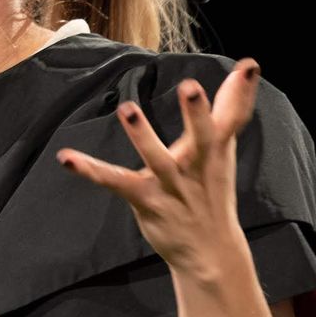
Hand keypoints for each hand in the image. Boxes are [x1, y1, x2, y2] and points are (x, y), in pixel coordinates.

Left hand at [55, 60, 260, 273]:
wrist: (209, 250)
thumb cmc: (212, 189)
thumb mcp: (224, 147)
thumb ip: (232, 105)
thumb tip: (249, 65)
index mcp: (216, 149)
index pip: (233, 118)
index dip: (242, 94)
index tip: (248, 67)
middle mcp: (196, 165)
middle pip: (201, 137)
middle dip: (198, 114)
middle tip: (191, 87)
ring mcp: (170, 184)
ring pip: (157, 158)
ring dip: (143, 135)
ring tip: (128, 109)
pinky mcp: (145, 200)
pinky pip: (115, 181)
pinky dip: (90, 170)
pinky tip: (66, 157)